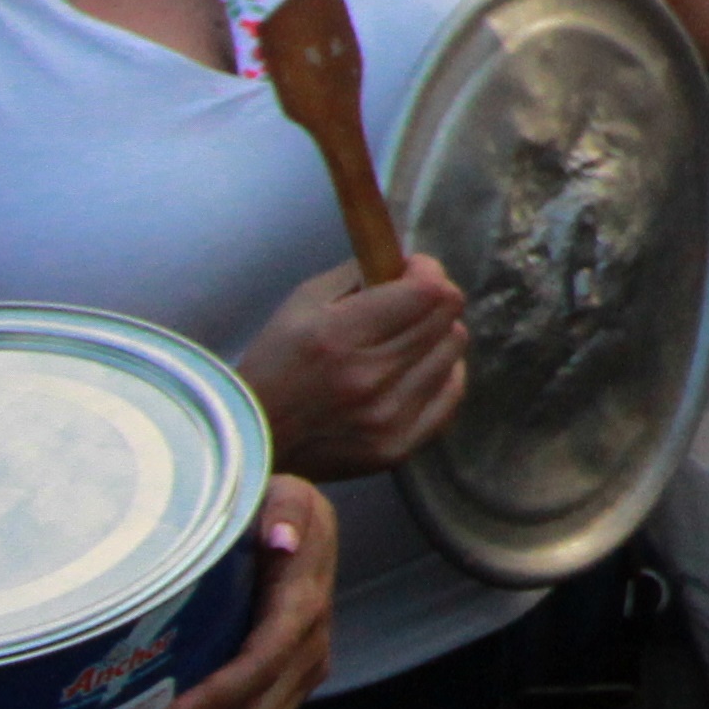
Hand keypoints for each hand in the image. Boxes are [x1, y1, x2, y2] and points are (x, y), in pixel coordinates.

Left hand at [122, 478, 336, 708]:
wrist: (294, 516)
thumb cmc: (268, 501)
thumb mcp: (279, 490)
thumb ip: (282, 511)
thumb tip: (280, 536)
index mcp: (301, 607)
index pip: (259, 662)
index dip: (217, 698)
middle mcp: (307, 653)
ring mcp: (298, 681)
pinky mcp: (284, 697)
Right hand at [237, 255, 469, 478]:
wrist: (255, 437)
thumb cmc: (278, 362)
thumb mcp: (303, 302)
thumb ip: (358, 273)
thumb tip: (407, 262)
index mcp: (340, 336)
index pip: (428, 292)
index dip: (427, 271)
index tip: (410, 271)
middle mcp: (370, 377)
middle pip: (447, 318)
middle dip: (431, 299)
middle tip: (406, 303)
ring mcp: (388, 416)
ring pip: (453, 350)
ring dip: (435, 336)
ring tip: (403, 340)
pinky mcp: (398, 446)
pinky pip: (452, 392)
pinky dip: (440, 373)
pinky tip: (413, 369)